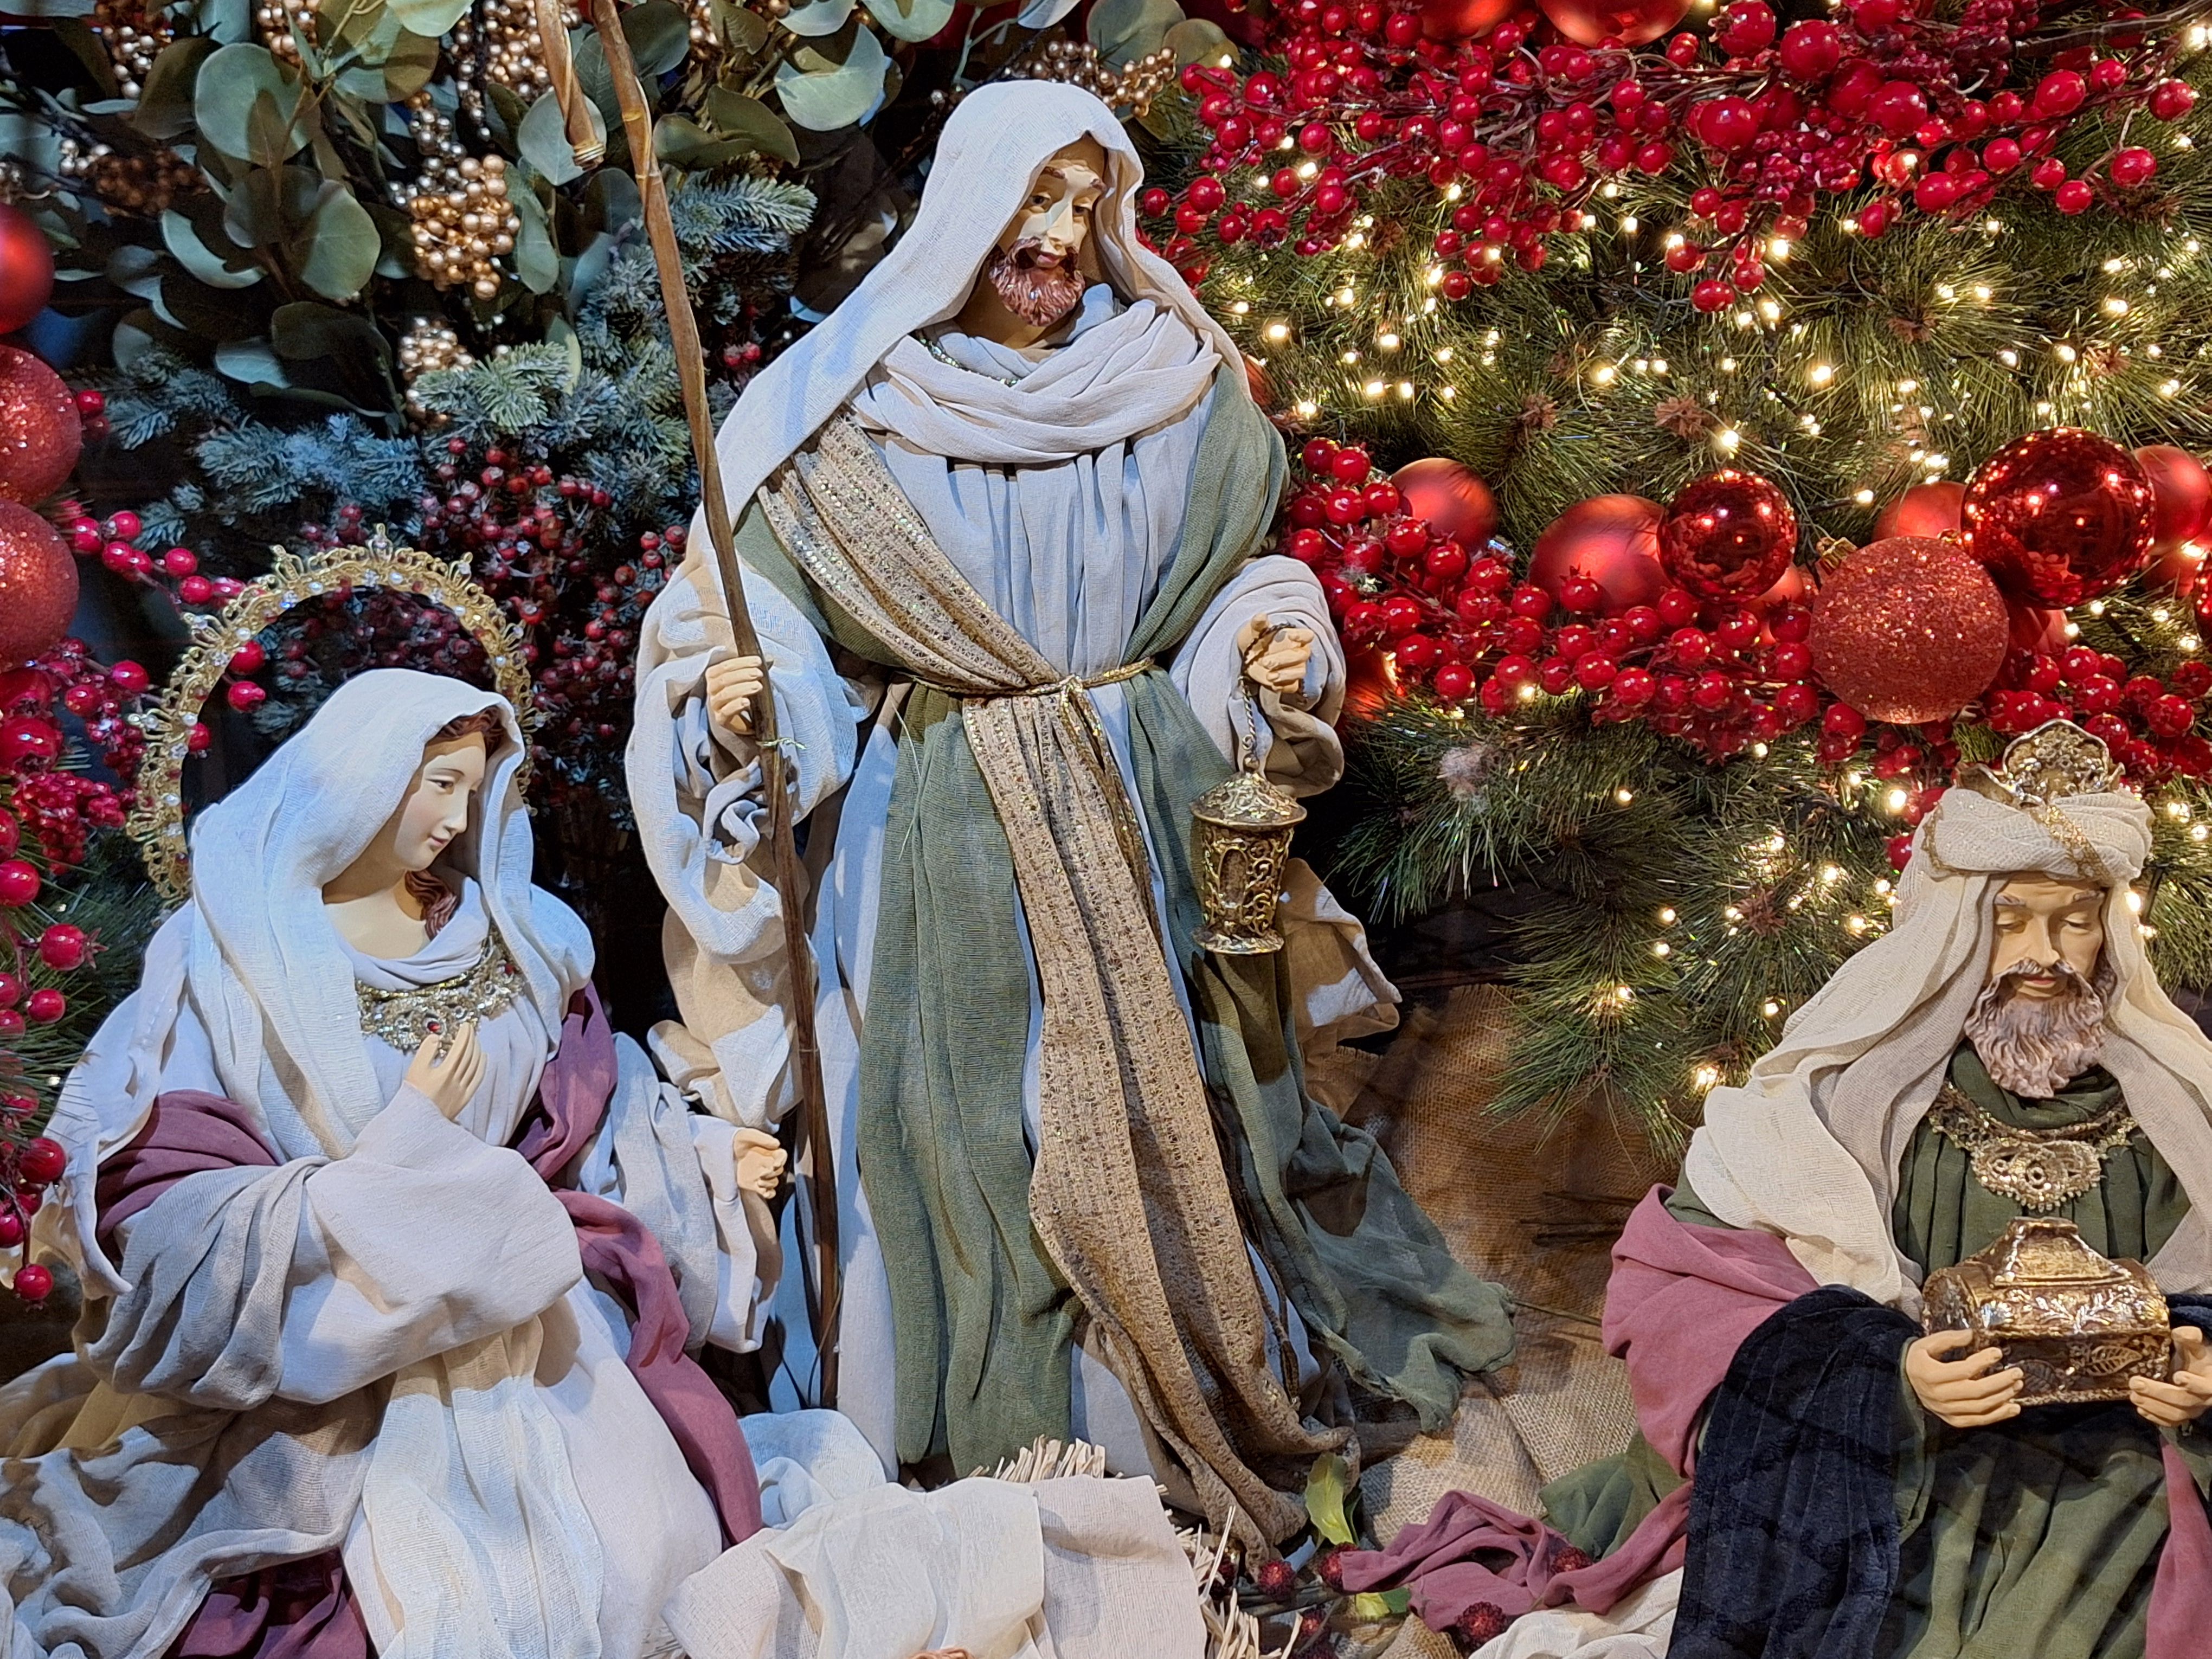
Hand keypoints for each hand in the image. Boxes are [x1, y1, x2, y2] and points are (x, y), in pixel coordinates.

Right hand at [403, 1021, 483, 1120]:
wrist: (415, 1121)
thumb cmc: (412, 1096)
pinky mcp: (465, 1098)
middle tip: (470, 1029)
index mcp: (445, 1072)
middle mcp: (457, 1080)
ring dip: (477, 1050)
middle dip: (471, 1039)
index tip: (465, 1026)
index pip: (460, 1047)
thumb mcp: (414, 1069)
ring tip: (475, 1040)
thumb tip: (437, 1038)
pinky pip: (478, 1078)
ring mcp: (462, 1090)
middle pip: (469, 1054)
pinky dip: (482, 1065)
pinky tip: (483, 1057)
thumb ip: (426, 1051)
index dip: (464, 1034)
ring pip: (475, 1065)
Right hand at [706, 654, 766, 735]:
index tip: (758, 661)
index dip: (741, 662)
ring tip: (758, 686)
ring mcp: (715, 705)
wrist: (742, 720)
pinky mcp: (721, 719)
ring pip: (725, 694)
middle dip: (743, 674)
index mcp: (714, 676)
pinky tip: (747, 702)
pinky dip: (736, 705)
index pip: (725, 666)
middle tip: (759, 674)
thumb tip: (769, 658)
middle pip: (724, 679)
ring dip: (743, 688)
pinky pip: (726, 712)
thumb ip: (754, 668)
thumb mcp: (747, 679)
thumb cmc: (742, 694)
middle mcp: (712, 689)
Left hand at [733, 1126, 786, 1200]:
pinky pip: (768, 1192)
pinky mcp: (755, 1185)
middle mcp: (768, 1163)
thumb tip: (777, 1144)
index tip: (775, 1164)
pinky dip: (769, 1194)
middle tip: (761, 1174)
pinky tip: (764, 1191)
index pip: (782, 1156)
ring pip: (774, 1182)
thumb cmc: (735, 1141)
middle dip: (772, 1174)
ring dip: (769, 1183)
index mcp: (769, 1151)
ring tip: (759, 1182)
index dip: (782, 1160)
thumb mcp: (747, 1135)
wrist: (721, 1152)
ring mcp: (762, 1175)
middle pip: (779, 1171)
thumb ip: (762, 1138)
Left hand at [1236, 616, 1314, 697]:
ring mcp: (1295, 667)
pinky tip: (1272, 684)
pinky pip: (1292, 686)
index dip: (1301, 636)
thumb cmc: (1255, 638)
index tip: (1290, 635)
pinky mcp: (1289, 681)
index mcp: (1294, 636)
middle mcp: (1298, 652)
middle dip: (1283, 660)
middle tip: (1265, 662)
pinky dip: (1283, 686)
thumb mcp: (1254, 630)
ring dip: (1285, 675)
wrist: (1247, 655)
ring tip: (1269, 676)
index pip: (1307, 635)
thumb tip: (1261, 616)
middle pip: (1301, 655)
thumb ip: (1258, 623)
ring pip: (1300, 672)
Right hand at [1906, 1331, 2023, 1427]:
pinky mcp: (1953, 1420)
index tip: (1998, 1353)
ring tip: (2017, 1385)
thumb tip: (1972, 1335)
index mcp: (1930, 1374)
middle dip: (2000, 1382)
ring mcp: (1946, 1410)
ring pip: (1980, 1407)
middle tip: (2017, 1372)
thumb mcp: (1927, 1344)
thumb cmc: (1919, 1360)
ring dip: (2003, 1397)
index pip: (1963, 1370)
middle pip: (1976, 1391)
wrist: (1905, 1382)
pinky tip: (2013, 1407)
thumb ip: (1949, 1339)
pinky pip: (1978, 1420)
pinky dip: (1998, 1415)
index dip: (1983, 1361)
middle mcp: (1938, 1395)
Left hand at [2133, 1327, 2211, 1427]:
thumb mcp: (2195, 1345)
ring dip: (2153, 1406)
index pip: (2207, 1387)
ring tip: (2133, 1395)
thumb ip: (2190, 1337)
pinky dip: (2155, 1417)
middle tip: (2135, 1382)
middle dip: (2158, 1393)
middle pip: (2184, 1401)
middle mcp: (2204, 1399)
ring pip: (2176, 1414)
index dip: (2194, 1384)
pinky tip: (2140, 1408)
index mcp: (2211, 1381)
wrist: (2197, 1370)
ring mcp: (2193, 1409)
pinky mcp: (2182, 1415)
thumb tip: (2179, 1333)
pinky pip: (2170, 1422)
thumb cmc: (2196, 1356)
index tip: (2177, 1375)